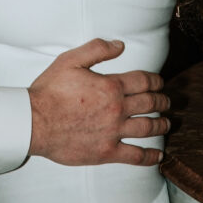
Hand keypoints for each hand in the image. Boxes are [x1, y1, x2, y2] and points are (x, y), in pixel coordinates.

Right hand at [28, 38, 170, 166]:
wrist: (35, 122)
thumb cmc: (50, 91)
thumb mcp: (70, 60)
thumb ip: (97, 49)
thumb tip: (120, 45)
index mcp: (111, 86)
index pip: (143, 81)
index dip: (156, 81)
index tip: (160, 82)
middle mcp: (117, 109)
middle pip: (150, 103)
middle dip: (162, 101)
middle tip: (167, 101)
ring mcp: (113, 132)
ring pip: (148, 128)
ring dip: (162, 125)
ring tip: (167, 123)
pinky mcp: (106, 152)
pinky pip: (135, 156)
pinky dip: (150, 157)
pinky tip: (158, 156)